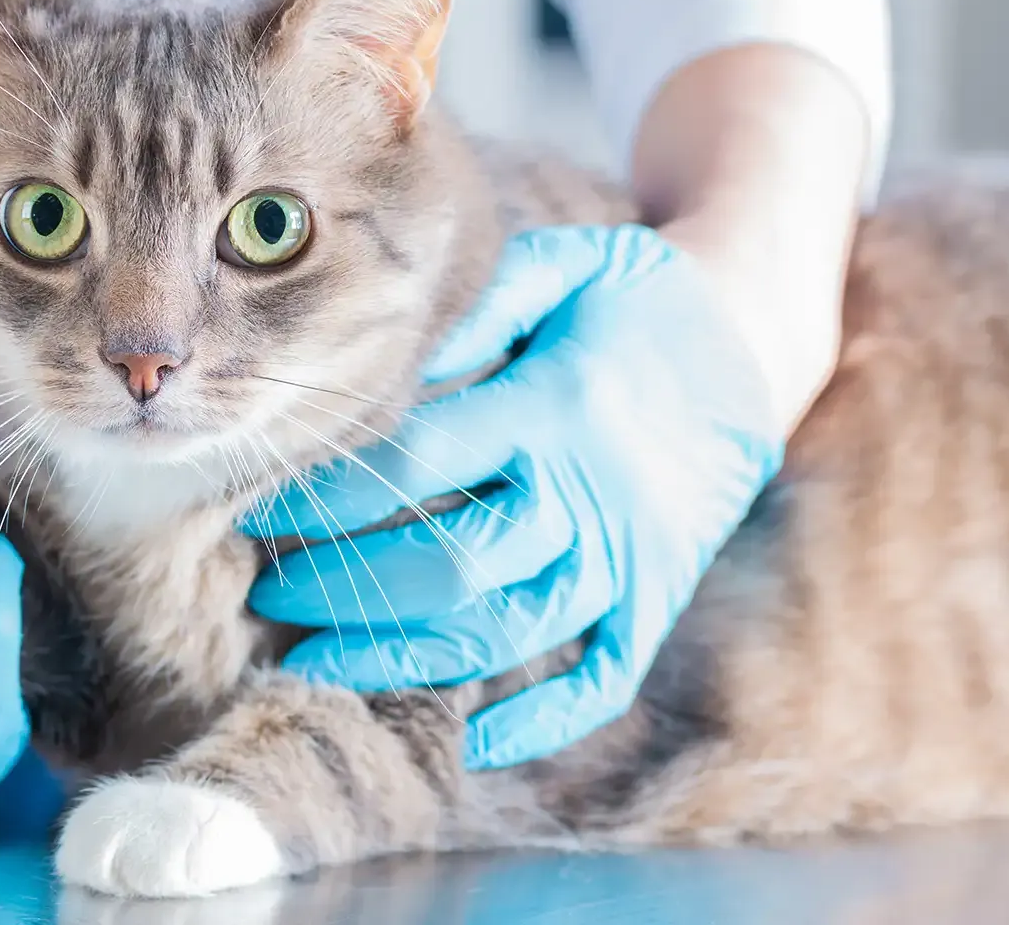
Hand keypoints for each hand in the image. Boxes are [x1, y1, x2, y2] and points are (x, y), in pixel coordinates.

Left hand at [245, 225, 782, 768]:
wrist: (753, 344)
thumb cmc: (632, 299)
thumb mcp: (565, 267)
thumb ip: (480, 303)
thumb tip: (386, 353)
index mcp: (554, 406)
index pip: (419, 462)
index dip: (329, 494)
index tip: (255, 511)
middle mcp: (590, 493)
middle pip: (454, 563)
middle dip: (348, 587)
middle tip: (270, 595)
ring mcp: (627, 555)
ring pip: (510, 631)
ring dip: (408, 660)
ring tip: (316, 667)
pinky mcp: (655, 596)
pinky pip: (603, 679)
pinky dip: (543, 722)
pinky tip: (472, 741)